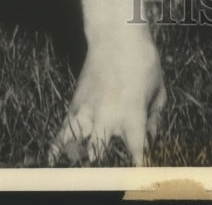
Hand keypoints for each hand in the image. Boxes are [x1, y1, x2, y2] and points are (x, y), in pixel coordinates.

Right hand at [48, 0, 165, 165]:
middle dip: (102, 168)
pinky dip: (57, 147)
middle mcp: (108, 117)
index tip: (140, 176)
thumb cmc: (143, 61)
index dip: (138, 166)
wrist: (116, 35)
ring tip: (79, 167)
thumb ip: (155, 118)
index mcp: (132, 115)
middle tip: (106, 176)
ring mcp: (89, 111)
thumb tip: (150, 138)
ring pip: (76, 146)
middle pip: (99, 154)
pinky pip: (63, 131)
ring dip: (78, 159)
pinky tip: (53, 160)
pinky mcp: (76, 104)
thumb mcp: (158, 89)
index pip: (136, 151)